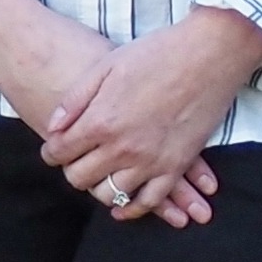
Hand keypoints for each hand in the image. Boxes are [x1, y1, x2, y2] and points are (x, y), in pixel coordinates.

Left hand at [41, 7, 261, 227]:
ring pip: (110, 195)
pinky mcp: (176, 166)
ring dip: (98, 187)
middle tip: (76, 159)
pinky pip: (149, 201)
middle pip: (79, 178)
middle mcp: (122, 148)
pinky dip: (131, 209)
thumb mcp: (108, 65)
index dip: (52, 151)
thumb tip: (52, 127)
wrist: (209, 53)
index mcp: (101, 121)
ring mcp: (150, 160)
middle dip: (71, 169)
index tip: (55, 147)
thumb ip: (75, 99)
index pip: (60, 152)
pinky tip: (121, 206)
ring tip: (99, 174)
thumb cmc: (158, 53)